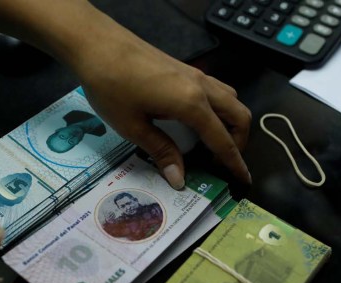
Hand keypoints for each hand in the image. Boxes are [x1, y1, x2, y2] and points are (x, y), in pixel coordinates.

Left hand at [68, 11, 251, 189]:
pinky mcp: (184, 69)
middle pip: (239, 115)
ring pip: (230, 99)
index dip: (235, 162)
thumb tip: (179, 179)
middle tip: (224, 162)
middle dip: (239, 142)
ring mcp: (195, 74)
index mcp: (192, 104)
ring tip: (213, 143)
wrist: (97, 44)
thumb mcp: (133, 127)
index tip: (243, 180)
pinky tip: (197, 120)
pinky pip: (216, 90)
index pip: (223, 139)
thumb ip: (161, 151)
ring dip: (231, 123)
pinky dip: (219, 109)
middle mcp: (201, 87)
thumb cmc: (111, 86)